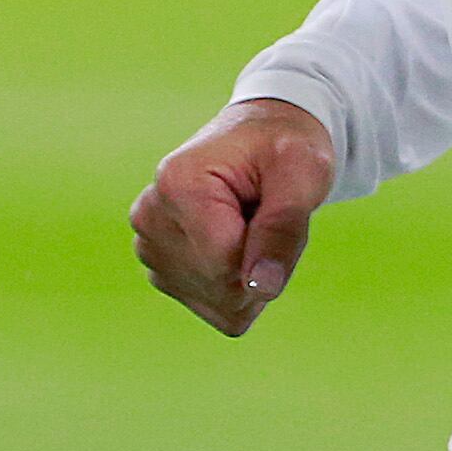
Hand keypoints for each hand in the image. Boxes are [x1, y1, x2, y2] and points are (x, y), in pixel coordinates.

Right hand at [131, 97, 337, 334]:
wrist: (261, 138)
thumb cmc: (282, 148)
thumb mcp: (302, 170)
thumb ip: (283, 227)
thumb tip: (261, 288)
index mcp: (176, 184)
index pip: (224, 261)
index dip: (268, 250)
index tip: (272, 206)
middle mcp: (150, 218)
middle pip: (222, 287)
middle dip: (261, 263)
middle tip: (265, 214)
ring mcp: (150, 248)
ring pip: (222, 305)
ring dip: (253, 277)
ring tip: (250, 226)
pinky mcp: (161, 271)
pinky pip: (218, 312)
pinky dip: (242, 290)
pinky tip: (238, 246)